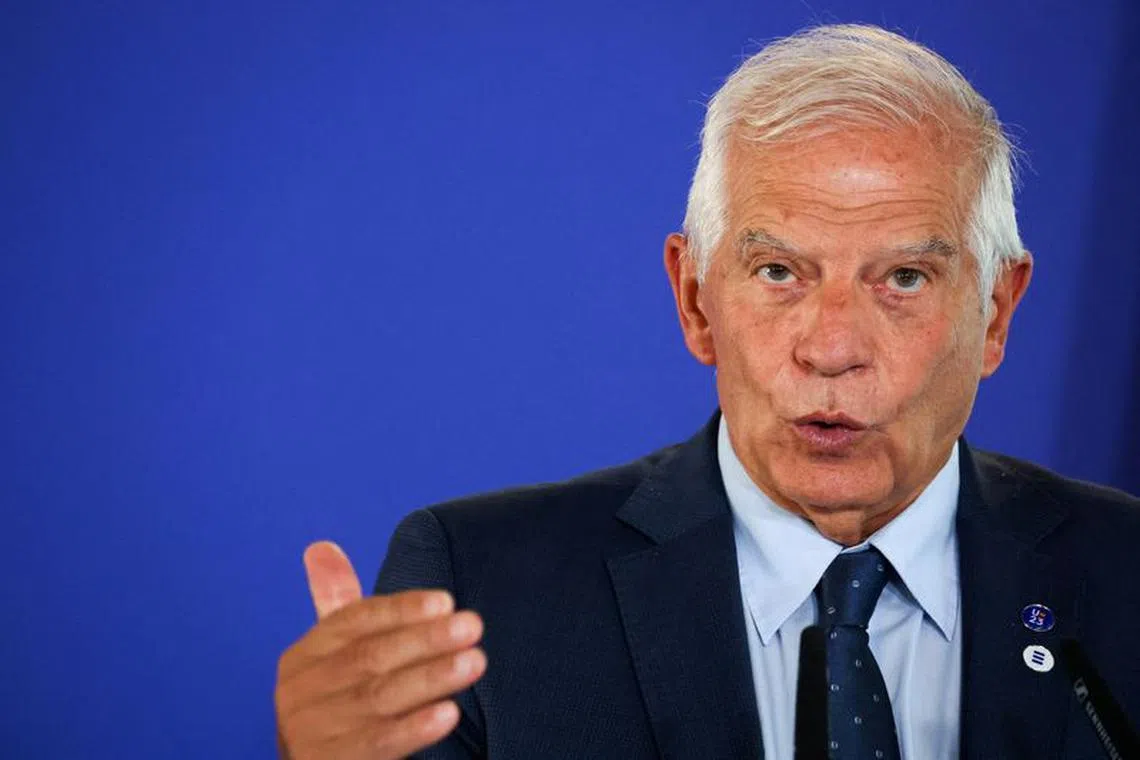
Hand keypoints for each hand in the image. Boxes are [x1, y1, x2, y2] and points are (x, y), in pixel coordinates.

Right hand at [275, 541, 485, 758]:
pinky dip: (415, 728)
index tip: (445, 600)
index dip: (400, 609)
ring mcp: (312, 734)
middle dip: (425, 639)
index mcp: (302, 657)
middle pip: (369, 657)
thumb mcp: (331, 656)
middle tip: (472, 625)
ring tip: (474, 661)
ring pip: (380, 698)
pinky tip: (449, 713)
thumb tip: (321, 547)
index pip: (352, 622)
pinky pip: (379, 745)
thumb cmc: (334, 707)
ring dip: (431, 678)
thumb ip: (334, 602)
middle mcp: (300, 694)